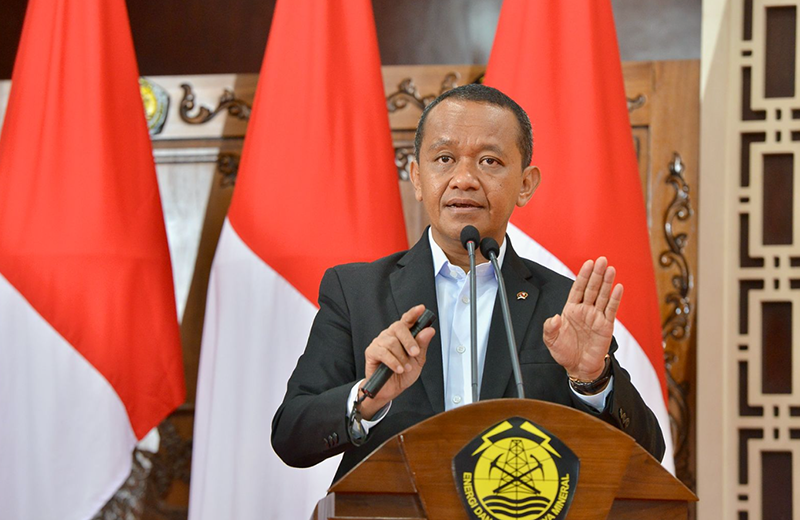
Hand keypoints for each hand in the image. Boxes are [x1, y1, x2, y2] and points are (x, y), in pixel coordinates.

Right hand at [359, 304, 435, 418]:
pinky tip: (398, 369)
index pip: (407, 320)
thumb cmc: (403, 373)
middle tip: (415, 353)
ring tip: (405, 367)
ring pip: (392, 342)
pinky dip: (393, 362)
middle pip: (398, 327)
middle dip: (409, 341)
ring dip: (402, 357)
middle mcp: (390, 335)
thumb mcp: (418, 360)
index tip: (421, 309)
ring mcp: (379, 342)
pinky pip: (383, 352)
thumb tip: (429, 331)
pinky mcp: (371, 352)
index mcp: (402, 335)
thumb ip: (422, 345)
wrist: (390, 389)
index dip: (413, 313)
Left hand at [543, 257, 622, 380]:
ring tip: (610, 269)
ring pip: (602, 296)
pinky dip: (614, 299)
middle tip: (602, 259)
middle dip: (596, 274)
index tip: (587, 263)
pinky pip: (611, 310)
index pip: (578, 288)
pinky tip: (618, 288)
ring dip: (606, 282)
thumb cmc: (564, 352)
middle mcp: (585, 310)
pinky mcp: (606, 326)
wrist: (578, 368)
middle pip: (591, 288)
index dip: (582, 276)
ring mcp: (596, 317)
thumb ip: (550, 328)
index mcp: (571, 310)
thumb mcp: (551, 340)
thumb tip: (556, 318)